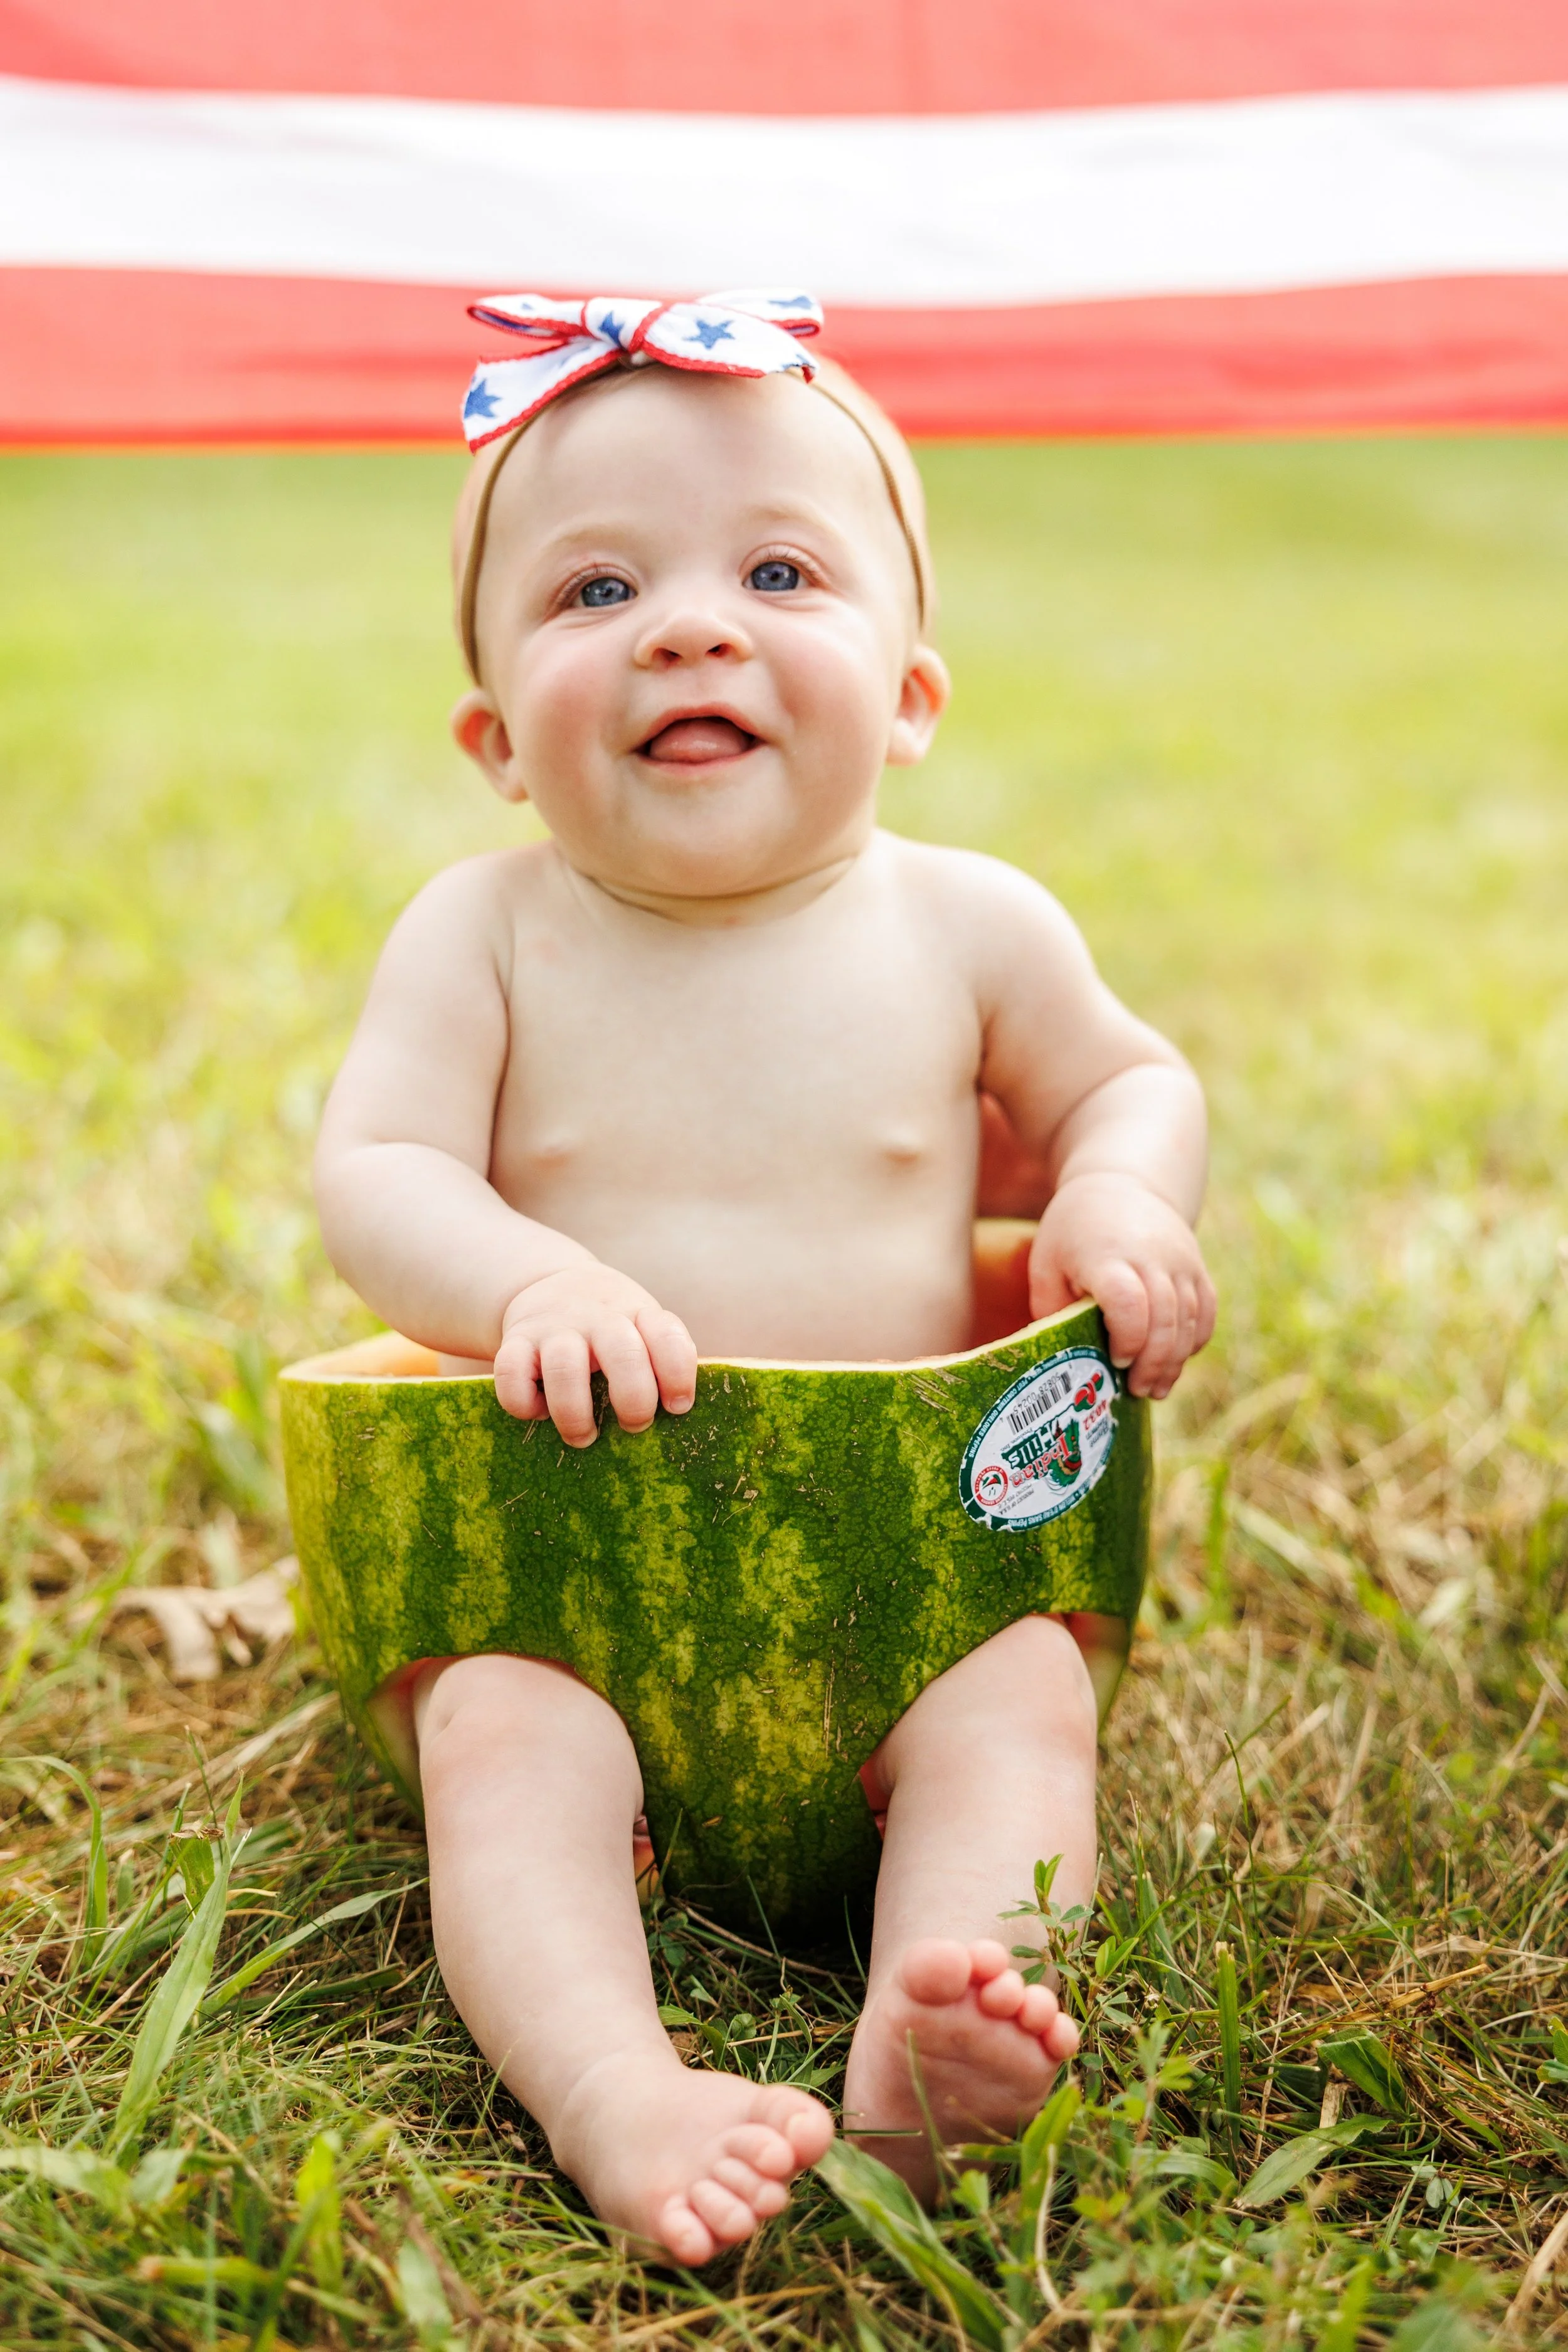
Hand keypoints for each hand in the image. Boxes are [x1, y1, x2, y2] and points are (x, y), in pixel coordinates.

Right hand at [494, 1265, 697, 1445]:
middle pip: (623, 1354)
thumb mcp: (642, 1326)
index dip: (678, 1376)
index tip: (677, 1406)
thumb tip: (675, 1413)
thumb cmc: (611, 1325)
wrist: (552, 1284)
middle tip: (634, 1425)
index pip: (667, 1336)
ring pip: (564, 1367)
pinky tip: (539, 1411)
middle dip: (634, 1401)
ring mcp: (554, 1327)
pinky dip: (524, 1404)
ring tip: (585, 1436)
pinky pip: (510, 1374)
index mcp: (637, 1314)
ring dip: (576, 1414)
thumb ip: (661, 1359)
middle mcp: (598, 1317)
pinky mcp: (515, 1340)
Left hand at [1028, 1174, 1215, 1398]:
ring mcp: (1180, 1262)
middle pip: (1165, 1319)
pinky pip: (1206, 1312)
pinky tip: (1175, 1362)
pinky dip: (1194, 1341)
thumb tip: (1061, 1358)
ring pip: (1190, 1320)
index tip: (1114, 1358)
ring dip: (1174, 1361)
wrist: (1122, 1183)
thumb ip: (1051, 1308)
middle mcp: (1152, 1258)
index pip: (1129, 1302)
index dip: (1128, 1338)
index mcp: (1107, 1256)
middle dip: (1153, 1363)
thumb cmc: (1073, 1230)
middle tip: (1136, 1390)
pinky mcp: (1197, 1268)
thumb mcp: (1046, 1261)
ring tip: (1155, 1389)